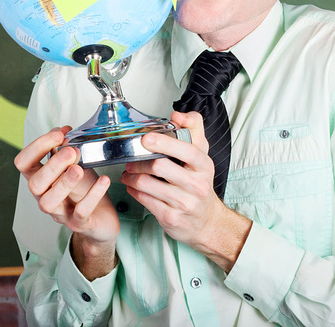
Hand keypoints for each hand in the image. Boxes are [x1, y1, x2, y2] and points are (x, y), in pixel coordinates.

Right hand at [14, 126, 119, 245]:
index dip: (36, 147)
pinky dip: (92, 196)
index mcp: (41, 179)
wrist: (101, 216)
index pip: (23, 163)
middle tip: (71, 151)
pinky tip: (103, 181)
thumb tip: (63, 131)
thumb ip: (65, 149)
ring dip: (63, 183)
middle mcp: (45, 196)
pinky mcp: (78, 223)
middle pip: (34, 184)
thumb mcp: (75, 165)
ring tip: (79, 169)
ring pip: (49, 202)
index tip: (58, 135)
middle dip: (52, 165)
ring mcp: (60, 212)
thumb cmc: (84, 189)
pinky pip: (81, 213)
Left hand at [121, 112, 251, 271]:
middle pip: (160, 166)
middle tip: (130, 159)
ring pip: (148, 184)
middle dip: (139, 161)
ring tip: (128, 173)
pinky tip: (133, 187)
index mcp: (204, 165)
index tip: (146, 138)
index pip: (186, 150)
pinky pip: (145, 200)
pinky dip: (134, 191)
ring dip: (132, 177)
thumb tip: (178, 115)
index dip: (164, 142)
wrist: (206, 220)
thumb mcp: (202, 155)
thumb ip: (193, 129)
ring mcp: (185, 203)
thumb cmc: (199, 184)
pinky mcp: (171, 218)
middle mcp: (197, 185)